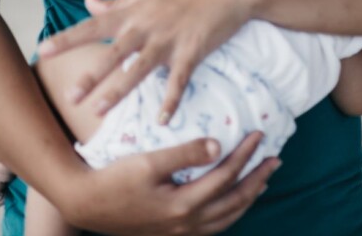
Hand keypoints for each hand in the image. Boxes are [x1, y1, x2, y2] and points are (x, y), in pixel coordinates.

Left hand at [37, 0, 255, 122]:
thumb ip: (118, 2)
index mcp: (136, 11)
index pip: (96, 24)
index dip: (70, 37)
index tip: (44, 50)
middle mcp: (149, 24)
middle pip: (115, 53)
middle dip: (92, 75)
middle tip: (69, 96)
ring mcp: (171, 38)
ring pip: (141, 68)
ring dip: (120, 90)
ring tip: (99, 111)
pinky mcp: (193, 49)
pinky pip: (179, 79)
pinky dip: (171, 99)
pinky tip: (162, 120)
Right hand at [63, 132, 278, 234]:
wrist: (86, 204)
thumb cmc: (116, 178)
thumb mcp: (150, 161)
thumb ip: (185, 153)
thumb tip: (218, 145)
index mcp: (183, 205)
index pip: (226, 176)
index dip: (246, 154)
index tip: (259, 134)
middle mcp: (185, 224)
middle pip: (234, 202)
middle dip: (257, 180)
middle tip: (275, 159)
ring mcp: (178, 232)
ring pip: (225, 219)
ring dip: (247, 198)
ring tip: (261, 180)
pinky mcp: (170, 233)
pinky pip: (210, 227)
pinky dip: (228, 213)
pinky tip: (230, 201)